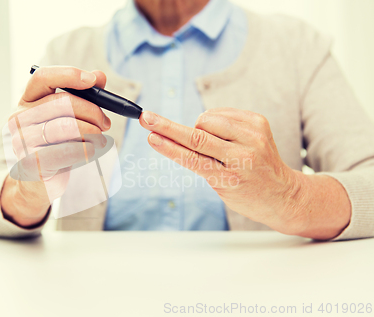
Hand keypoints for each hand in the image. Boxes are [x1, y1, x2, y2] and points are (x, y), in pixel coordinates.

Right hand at [1, 66, 110, 226]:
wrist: (35, 182)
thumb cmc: (53, 145)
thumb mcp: (65, 119)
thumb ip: (82, 96)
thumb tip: (99, 76)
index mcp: (27, 101)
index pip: (42, 77)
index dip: (68, 75)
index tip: (93, 80)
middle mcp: (19, 117)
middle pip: (63, 102)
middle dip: (92, 111)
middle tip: (105, 122)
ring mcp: (22, 140)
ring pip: (67, 126)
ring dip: (92, 132)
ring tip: (99, 139)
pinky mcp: (31, 162)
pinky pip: (67, 150)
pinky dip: (86, 149)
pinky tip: (91, 151)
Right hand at [139, 108, 310, 234]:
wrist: (283, 194)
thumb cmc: (247, 194)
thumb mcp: (220, 187)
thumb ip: (201, 163)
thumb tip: (177, 135)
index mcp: (230, 177)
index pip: (192, 158)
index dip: (168, 146)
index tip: (150, 136)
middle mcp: (244, 155)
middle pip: (197, 136)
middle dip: (167, 126)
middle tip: (147, 117)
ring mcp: (253, 136)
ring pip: (208, 119)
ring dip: (198, 127)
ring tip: (210, 142)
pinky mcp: (259, 122)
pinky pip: (222, 113)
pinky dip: (214, 120)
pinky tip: (222, 133)